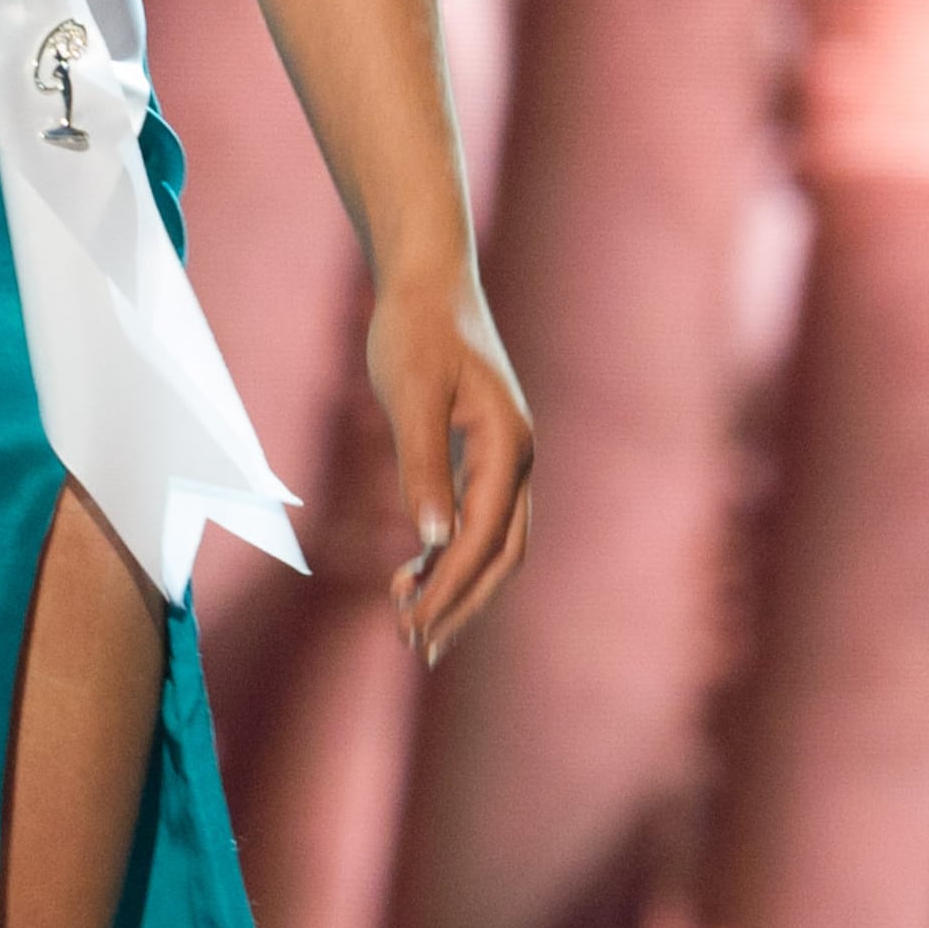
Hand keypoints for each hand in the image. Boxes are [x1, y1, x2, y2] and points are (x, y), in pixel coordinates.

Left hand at [371, 266, 531, 667]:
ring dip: (458, 586)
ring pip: (497, 543)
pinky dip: (453, 554)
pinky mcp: (489, 453)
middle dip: (460, 604)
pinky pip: (483, 519)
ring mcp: (509, 457)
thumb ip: (423, 466)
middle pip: (502, 555)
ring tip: (408, 620)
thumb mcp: (409, 394)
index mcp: (509, 446)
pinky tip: (414, 570)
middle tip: (416, 648)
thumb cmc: (414, 330)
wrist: (428, 279)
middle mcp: (520, 457)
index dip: (449, 590)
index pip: (483, 539)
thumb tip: (435, 541)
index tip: (412, 628)